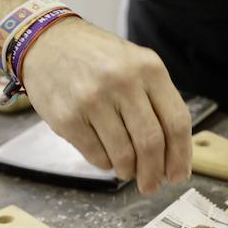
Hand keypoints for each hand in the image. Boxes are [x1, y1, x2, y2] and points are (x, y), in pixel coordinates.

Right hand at [21, 18, 192, 193]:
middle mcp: (122, 82)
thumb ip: (157, 101)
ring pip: (124, 155)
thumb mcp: (136, 64)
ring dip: (129, 171)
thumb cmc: (97, 58)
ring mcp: (93, 100)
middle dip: (155, 173)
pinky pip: (96, 156)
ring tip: (128, 171)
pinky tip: (106, 157)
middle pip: (151, 143)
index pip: (176, 122)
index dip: (181, 155)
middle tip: (152, 185)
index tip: (178, 174)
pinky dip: (106, 164)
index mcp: (149, 68)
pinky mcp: (67, 118)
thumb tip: (172, 154)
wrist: (47, 42)